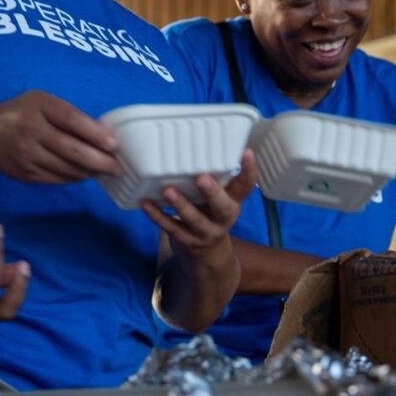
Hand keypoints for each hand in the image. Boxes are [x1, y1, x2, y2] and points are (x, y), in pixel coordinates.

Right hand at [0, 91, 121, 182]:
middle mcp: (31, 131)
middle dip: (100, 161)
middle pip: (72, 150)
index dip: (95, 134)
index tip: (114, 144)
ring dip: (90, 172)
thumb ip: (68, 114)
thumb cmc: (21, 114)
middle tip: (117, 166)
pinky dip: (75, 177)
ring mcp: (27, 155)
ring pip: (67, 168)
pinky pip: (58, 179)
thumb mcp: (41, 102)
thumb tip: (102, 133)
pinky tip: (85, 173)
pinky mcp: (27, 174)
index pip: (71, 120)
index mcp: (38, 107)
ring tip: (105, 170)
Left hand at [142, 149, 257, 261]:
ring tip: (168, 190)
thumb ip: (213, 178)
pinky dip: (158, 216)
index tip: (247, 152)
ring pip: (195, 220)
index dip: (249, 170)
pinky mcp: (187, 241)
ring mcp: (206, 232)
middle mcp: (224, 217)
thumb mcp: (219, 197)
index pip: (246, 185)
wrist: (208, 254)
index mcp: (234, 201)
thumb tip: (197, 142)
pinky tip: (146, 204)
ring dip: (181, 205)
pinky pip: (171, 228)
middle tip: (202, 178)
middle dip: (213, 193)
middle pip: (223, 207)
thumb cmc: (210, 212)